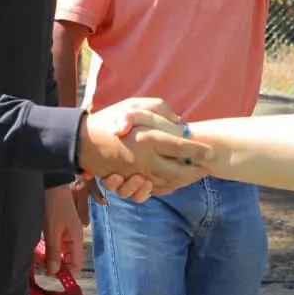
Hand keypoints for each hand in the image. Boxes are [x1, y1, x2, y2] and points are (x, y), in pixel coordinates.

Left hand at [42, 186, 84, 274]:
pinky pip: (55, 246)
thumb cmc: (54, 205)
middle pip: (68, 261)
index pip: (76, 265)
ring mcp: (66, 234)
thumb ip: (54, 252)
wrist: (51, 184)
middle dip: (55, 267)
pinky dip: (48, 250)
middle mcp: (73, 239)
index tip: (50, 277)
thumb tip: (54, 272)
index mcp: (76, 239)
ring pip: (60, 254)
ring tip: (37, 261)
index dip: (65, 274)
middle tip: (40, 269)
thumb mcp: (52, 231)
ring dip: (50, 259)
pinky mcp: (58, 230)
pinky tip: (38, 251)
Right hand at [80, 98, 210, 200]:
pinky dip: (163, 186)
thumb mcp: (133, 105)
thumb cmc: (108, 118)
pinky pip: (151, 189)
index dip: (199, 151)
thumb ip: (159, 110)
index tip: (211, 153)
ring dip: (182, 181)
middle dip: (195, 172)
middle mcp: (144, 159)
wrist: (81, 141)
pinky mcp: (128, 182)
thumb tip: (179, 121)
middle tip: (206, 168)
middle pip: (178, 171)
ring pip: (166, 183)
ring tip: (192, 175)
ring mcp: (136, 174)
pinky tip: (171, 180)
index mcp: (147, 138)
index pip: (180, 147)